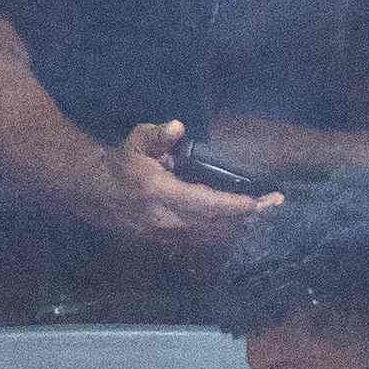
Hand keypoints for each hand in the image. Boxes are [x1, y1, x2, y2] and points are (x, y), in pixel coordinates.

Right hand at [108, 119, 278, 246]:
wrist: (94, 192)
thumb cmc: (121, 163)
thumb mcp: (135, 141)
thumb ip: (156, 134)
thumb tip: (178, 127)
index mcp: (159, 193)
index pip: (205, 203)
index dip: (234, 205)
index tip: (260, 202)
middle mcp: (164, 219)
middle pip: (214, 223)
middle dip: (245, 215)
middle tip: (274, 203)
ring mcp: (163, 235)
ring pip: (208, 234)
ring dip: (236, 224)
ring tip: (263, 211)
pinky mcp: (162, 242)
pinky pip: (198, 239)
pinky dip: (220, 231)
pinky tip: (238, 222)